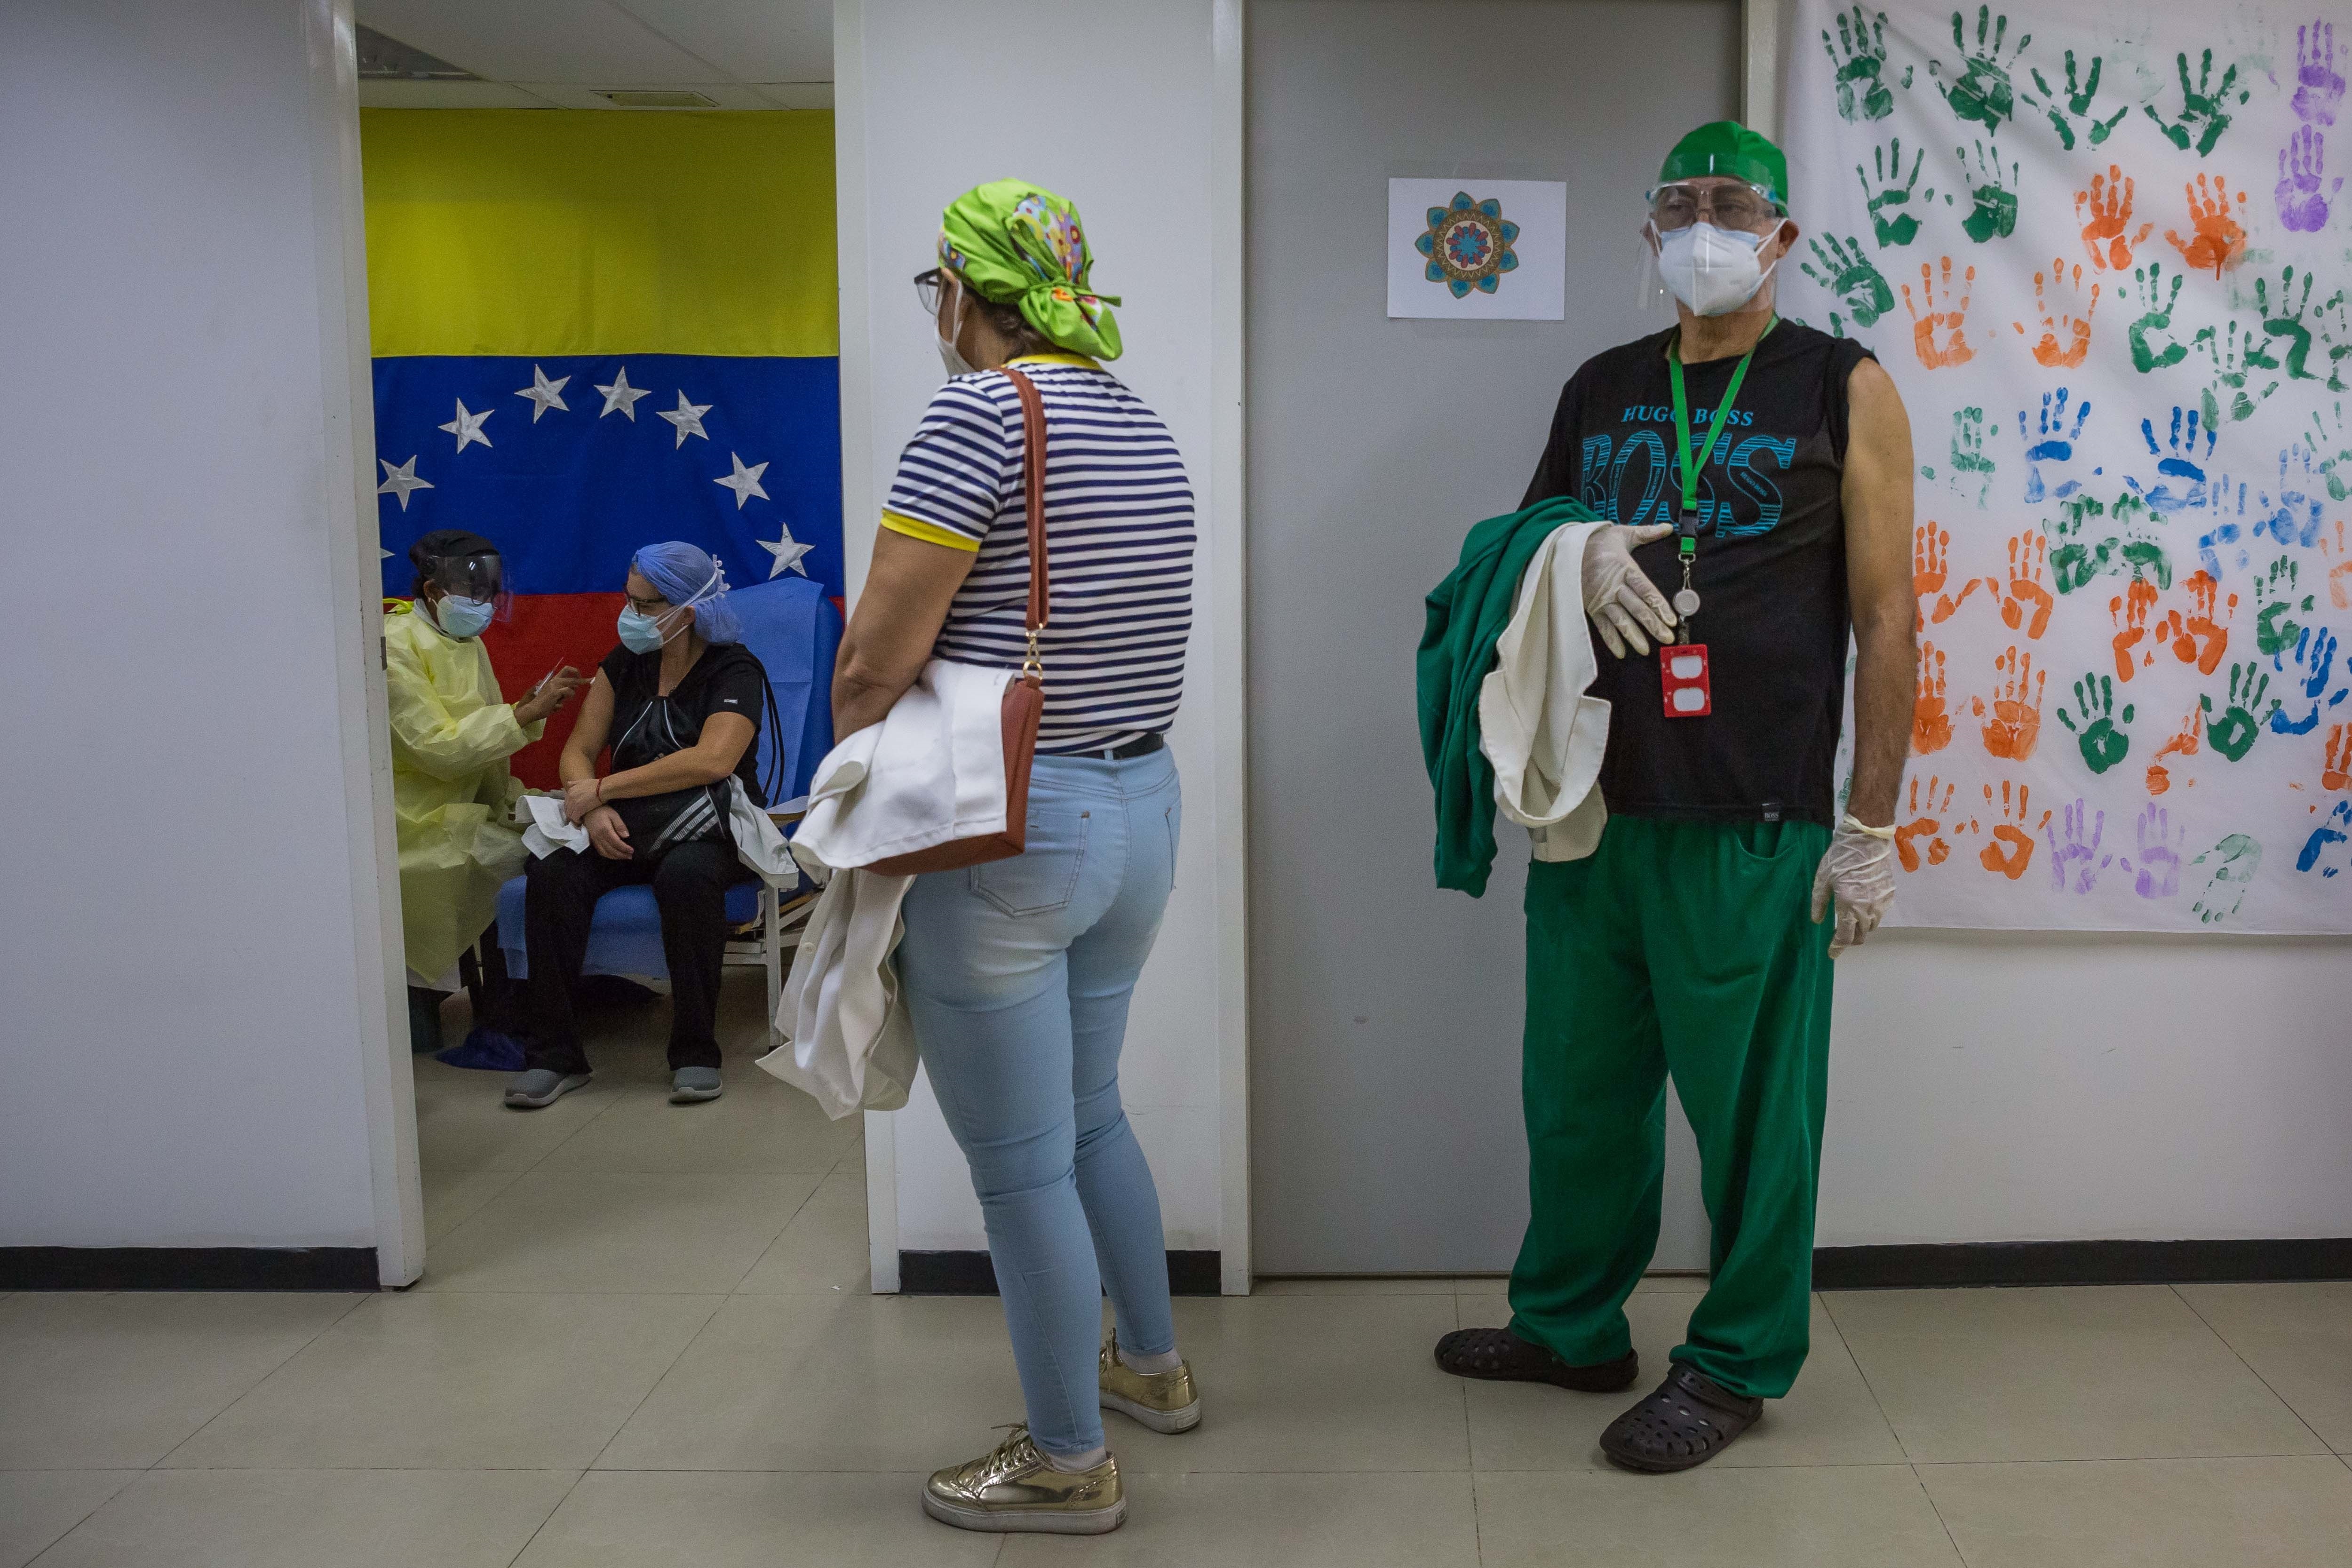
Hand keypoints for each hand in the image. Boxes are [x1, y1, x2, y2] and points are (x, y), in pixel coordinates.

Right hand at [515, 665, 583, 724]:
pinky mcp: (554, 692)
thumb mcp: (556, 697)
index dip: (575, 671)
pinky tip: (559, 702)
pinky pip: (569, 691)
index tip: (581, 677)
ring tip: (562, 700)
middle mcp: (554, 681)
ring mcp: (554, 685)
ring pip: (572, 684)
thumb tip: (575, 688)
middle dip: (583, 680)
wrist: (533, 709)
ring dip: (571, 694)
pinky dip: (568, 696)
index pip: (566, 669)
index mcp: (554, 680)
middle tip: (591, 681)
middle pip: (572, 676)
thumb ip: (564, 692)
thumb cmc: (544, 705)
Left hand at [562, 776, 604, 824]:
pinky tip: (582, 820)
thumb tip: (568, 783)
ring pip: (569, 815)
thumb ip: (574, 783)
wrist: (602, 788)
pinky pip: (575, 818)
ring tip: (580, 819)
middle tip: (578, 816)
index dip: (570, 808)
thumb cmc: (596, 785)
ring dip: (574, 818)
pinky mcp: (579, 809)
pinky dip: (577, 821)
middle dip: (571, 814)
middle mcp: (570, 797)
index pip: (566, 803)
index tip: (576, 811)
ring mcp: (574, 803)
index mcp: (570, 791)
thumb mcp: (583, 781)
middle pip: (567, 809)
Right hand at [584, 805, 632, 859]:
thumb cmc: (602, 811)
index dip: (624, 848)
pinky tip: (614, 855)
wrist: (587, 811)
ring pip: (605, 853)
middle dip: (621, 855)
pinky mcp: (592, 841)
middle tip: (630, 856)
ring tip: (624, 857)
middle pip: (611, 850)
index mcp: (605, 830)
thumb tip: (626, 836)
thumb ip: (620, 825)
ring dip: (615, 857)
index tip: (632, 850)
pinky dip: (608, 855)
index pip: (616, 843)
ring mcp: (595, 840)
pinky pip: (600, 852)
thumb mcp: (613, 814)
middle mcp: (599, 837)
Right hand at [1581, 522, 1678, 657]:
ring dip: (1633, 636)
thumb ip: (1647, 533)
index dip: (1659, 605)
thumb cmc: (1597, 540)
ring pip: (1620, 620)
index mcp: (1625, 569)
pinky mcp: (1590, 606)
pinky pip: (1602, 626)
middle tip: (1667, 639)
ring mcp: (1601, 598)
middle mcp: (1614, 586)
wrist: (1565, 546)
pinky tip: (1621, 652)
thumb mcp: (1622, 533)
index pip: (1646, 590)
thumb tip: (1668, 527)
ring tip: (1646, 650)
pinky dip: (1611, 640)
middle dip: (1653, 625)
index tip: (1671, 619)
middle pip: (1637, 608)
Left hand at [1809, 814, 1896, 956]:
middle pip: (1861, 935)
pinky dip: (1871, 915)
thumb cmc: (1841, 857)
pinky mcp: (1890, 894)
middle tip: (1839, 935)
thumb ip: (1819, 903)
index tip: (1832, 954)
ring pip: (1872, 925)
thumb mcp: (1822, 879)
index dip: (1837, 948)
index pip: (1845, 936)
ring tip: (1850, 919)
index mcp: (1849, 906)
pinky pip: (1880, 912)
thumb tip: (1817, 921)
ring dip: (1861, 927)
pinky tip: (1862, 905)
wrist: (1867, 839)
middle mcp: (1868, 908)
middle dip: (1850, 939)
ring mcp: (1882, 902)